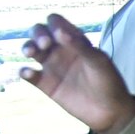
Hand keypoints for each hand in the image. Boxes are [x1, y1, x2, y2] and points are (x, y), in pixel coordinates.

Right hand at [20, 15, 134, 133]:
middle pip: (39, 32)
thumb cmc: (109, 82)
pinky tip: (28, 73)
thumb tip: (60, 32)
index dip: (53, 23)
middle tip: (45, 44)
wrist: (110, 111)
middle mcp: (60, 50)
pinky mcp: (45, 84)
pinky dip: (25, 71)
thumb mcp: (98, 61)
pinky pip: (29, 74)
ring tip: (31, 53)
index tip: (58, 34)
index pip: (56, 22)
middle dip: (37, 33)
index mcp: (74, 40)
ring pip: (31, 50)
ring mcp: (52, 66)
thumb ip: (80, 46)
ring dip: (27, 47)